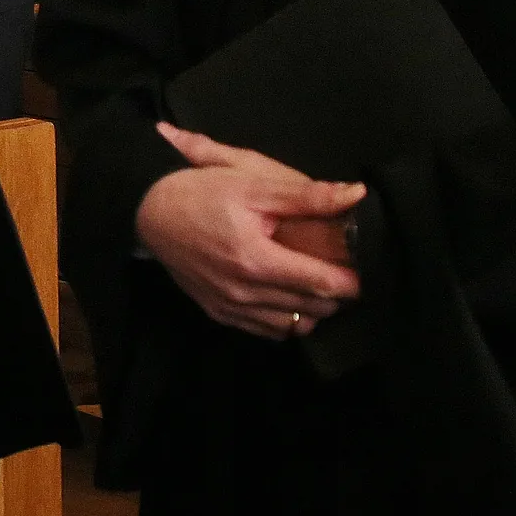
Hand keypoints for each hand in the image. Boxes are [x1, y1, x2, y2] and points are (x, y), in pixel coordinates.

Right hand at [136, 123, 363, 340]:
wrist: (149, 212)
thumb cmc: (201, 192)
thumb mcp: (252, 183)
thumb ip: (306, 196)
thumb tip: (355, 195)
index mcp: (257, 261)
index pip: (321, 284)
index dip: (351, 281)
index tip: (366, 270)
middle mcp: (245, 294)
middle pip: (312, 308)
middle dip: (336, 295)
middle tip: (345, 272)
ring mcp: (231, 309)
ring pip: (292, 326)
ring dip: (312, 309)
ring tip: (317, 285)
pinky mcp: (219, 314)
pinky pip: (266, 332)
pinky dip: (285, 320)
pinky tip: (288, 297)